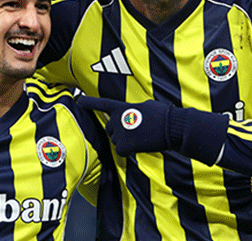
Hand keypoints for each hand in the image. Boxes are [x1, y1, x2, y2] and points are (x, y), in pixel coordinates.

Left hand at [76, 95, 227, 164]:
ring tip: (141, 136)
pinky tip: (139, 146)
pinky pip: (121, 151)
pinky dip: (128, 151)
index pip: (102, 104)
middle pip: (110, 128)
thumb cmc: (163, 115)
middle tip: (136, 130)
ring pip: (116, 140)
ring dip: (125, 140)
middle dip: (119, 130)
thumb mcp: (145, 106)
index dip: (89, 102)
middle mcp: (117, 119)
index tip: (79, 100)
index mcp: (122, 107)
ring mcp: (120, 133)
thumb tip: (132, 116)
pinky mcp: (124, 145)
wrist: (172, 127)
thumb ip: (133, 110)